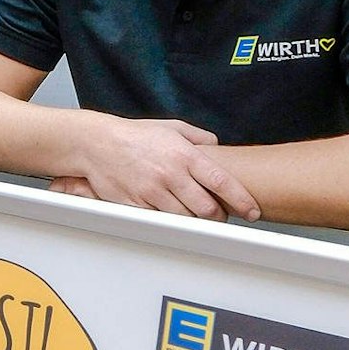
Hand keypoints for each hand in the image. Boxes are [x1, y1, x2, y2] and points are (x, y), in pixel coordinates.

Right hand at [63, 114, 259, 220]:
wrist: (97, 144)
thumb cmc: (134, 136)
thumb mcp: (172, 127)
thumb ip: (200, 138)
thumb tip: (218, 148)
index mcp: (184, 155)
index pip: (221, 182)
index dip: (241, 200)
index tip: (252, 211)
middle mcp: (171, 175)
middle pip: (207, 209)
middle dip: (218, 217)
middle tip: (220, 215)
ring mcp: (153, 192)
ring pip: (186, 219)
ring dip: (194, 221)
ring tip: (195, 215)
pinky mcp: (138, 205)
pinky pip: (162, 222)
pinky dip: (170, 222)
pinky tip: (171, 213)